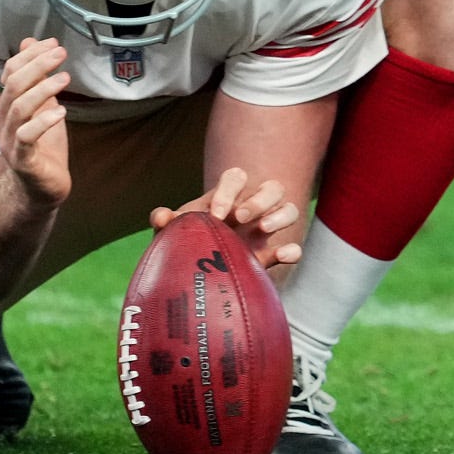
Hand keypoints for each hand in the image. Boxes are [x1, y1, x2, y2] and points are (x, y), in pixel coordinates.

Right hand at [0, 37, 71, 207]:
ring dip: (43, 89)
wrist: (42, 186)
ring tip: (65, 78)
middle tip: (60, 53)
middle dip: (37, 65)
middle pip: (12, 86)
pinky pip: (27, 137)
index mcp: (3, 106)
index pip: (8, 72)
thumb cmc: (44, 143)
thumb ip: (36, 77)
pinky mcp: (22, 160)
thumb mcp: (43, 104)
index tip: (52, 43)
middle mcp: (1, 122)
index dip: (29, 55)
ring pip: (19, 108)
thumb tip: (31, 41)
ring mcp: (8, 141)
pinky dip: (44, 121)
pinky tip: (62, 111)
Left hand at [150, 164, 304, 269]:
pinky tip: (283, 255)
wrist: (193, 275)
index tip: (215, 214)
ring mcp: (264, 231)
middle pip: (272, 188)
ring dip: (280, 216)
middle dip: (259, 200)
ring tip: (263, 229)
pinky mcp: (270, 256)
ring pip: (290, 209)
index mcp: (227, 197)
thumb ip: (165, 221)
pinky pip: (293, 248)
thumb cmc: (185, 242)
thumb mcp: (174, 231)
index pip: (236, 177)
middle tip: (240, 218)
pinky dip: (292, 250)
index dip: (228, 191)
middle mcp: (251, 208)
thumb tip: (160, 217)